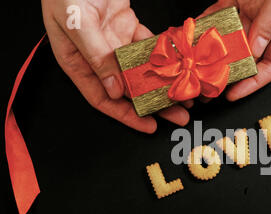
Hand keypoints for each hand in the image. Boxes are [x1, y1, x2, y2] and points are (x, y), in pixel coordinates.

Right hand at [42, 0, 189, 133]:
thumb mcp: (77, 22)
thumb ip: (95, 55)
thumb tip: (114, 89)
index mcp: (77, 61)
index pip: (102, 98)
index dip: (126, 115)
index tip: (149, 125)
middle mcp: (97, 57)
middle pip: (128, 89)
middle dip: (153, 104)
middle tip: (178, 114)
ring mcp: (113, 42)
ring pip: (141, 70)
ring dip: (163, 82)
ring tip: (185, 93)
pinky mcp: (127, 27)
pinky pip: (148, 46)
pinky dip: (164, 55)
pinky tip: (180, 64)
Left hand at [199, 0, 270, 100]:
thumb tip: (256, 48)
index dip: (255, 83)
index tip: (235, 93)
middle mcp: (269, 25)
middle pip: (248, 56)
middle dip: (229, 72)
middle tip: (210, 83)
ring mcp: (251, 13)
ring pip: (231, 40)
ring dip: (214, 53)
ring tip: (197, 66)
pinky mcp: (235, 0)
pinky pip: (219, 17)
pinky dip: (206, 26)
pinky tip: (193, 35)